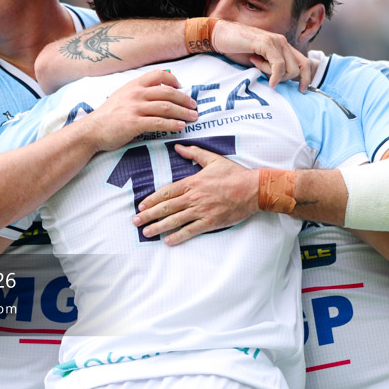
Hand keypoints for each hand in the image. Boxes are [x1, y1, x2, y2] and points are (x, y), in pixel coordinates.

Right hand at [86, 70, 198, 151]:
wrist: (91, 130)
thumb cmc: (108, 116)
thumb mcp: (122, 96)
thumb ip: (138, 92)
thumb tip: (158, 91)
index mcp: (133, 85)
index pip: (159, 75)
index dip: (174, 80)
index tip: (182, 88)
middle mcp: (135, 94)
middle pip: (168, 92)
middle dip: (184, 99)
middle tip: (194, 106)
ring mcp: (134, 108)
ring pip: (166, 107)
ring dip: (183, 112)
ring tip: (193, 117)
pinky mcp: (134, 124)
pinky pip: (158, 122)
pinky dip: (172, 124)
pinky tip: (181, 127)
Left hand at [133, 144, 257, 244]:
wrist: (253, 189)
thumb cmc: (233, 174)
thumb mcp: (213, 159)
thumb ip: (193, 153)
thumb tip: (178, 147)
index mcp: (192, 182)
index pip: (166, 192)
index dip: (152, 200)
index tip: (141, 206)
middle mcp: (194, 197)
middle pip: (167, 207)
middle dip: (149, 216)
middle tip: (136, 222)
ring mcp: (202, 211)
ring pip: (175, 220)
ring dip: (159, 227)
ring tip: (146, 232)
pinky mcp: (211, 222)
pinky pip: (191, 230)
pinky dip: (179, 236)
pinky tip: (168, 241)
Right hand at [212, 21, 311, 91]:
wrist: (220, 36)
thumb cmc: (237, 49)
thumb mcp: (259, 62)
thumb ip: (272, 68)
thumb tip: (282, 83)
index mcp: (282, 46)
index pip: (305, 62)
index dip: (307, 78)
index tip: (301, 91)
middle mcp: (282, 42)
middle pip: (300, 68)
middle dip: (286, 79)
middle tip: (267, 77)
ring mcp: (276, 41)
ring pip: (290, 68)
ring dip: (275, 75)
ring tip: (257, 66)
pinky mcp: (267, 43)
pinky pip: (279, 65)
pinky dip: (275, 76)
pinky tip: (267, 80)